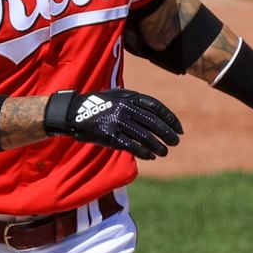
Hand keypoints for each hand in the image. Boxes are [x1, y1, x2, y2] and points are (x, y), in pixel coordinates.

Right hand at [44, 88, 183, 159]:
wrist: (74, 113)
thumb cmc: (99, 105)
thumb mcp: (118, 96)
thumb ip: (135, 102)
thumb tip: (156, 115)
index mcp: (130, 96)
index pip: (157, 107)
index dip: (170, 119)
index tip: (179, 129)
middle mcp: (126, 107)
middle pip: (154, 123)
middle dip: (168, 134)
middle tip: (176, 142)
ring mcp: (118, 121)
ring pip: (145, 136)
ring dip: (158, 146)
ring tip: (164, 152)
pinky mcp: (111, 135)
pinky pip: (132, 146)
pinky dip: (144, 152)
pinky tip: (151, 156)